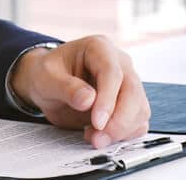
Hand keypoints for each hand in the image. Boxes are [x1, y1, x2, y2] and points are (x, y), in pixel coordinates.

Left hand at [9, 36, 149, 148]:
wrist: (48, 84)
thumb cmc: (47, 74)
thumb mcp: (46, 78)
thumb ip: (66, 88)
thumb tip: (88, 100)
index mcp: (98, 48)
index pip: (112, 72)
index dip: (107, 99)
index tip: (97, 122)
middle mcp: (119, 63)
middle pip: (132, 91)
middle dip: (118, 120)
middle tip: (98, 138)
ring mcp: (127, 83)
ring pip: (139, 109)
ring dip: (121, 130)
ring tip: (93, 138)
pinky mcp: (129, 103)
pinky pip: (138, 121)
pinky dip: (124, 134)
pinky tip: (101, 136)